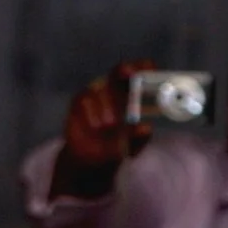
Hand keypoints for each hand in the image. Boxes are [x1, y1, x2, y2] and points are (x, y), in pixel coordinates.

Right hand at [52, 60, 155, 199]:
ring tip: (111, 125)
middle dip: (126, 70)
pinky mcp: (79, 102)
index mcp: (133, 95)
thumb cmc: (117, 147)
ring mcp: (96, 94)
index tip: (149, 69)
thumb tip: (146, 127)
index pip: (141, 74)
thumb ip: (139, 137)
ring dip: (108, 105)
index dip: (144, 68)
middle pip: (119, 71)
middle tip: (130, 74)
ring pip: (102, 89)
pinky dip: (93, 113)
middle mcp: (114, 90)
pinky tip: (97, 127)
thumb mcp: (132, 146)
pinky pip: (85, 100)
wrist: (90, 159)